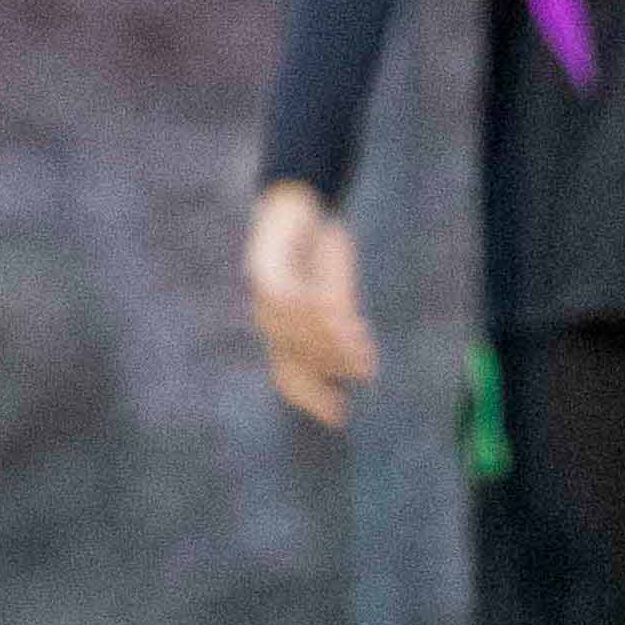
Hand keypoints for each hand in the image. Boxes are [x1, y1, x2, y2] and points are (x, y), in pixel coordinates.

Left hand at [245, 179, 374, 427]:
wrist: (296, 206)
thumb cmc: (318, 252)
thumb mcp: (337, 293)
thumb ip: (342, 329)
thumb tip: (363, 371)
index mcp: (282, 334)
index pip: (290, 379)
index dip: (313, 400)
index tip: (339, 418)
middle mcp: (266, 321)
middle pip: (295, 360)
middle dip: (332, 366)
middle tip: (364, 367)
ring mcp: (261, 298)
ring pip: (295, 333)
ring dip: (330, 340)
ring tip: (360, 340)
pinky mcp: (261, 271)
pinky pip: (290, 299)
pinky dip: (317, 310)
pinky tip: (341, 314)